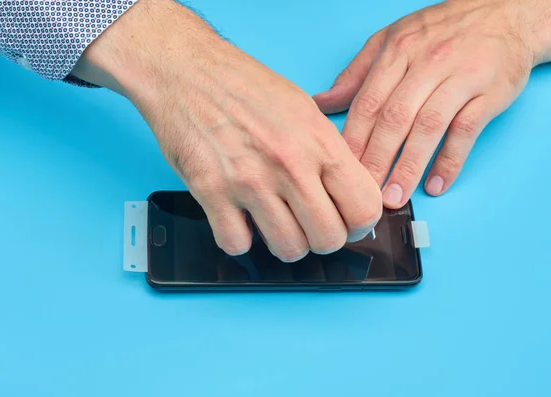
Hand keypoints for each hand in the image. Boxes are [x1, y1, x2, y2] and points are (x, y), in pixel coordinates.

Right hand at [72, 0, 381, 261]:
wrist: (186, 70)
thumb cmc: (244, 86)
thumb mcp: (304, 109)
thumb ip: (328, 154)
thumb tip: (347, 194)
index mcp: (319, 141)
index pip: (364, 208)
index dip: (358, 225)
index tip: (345, 223)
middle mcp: (289, 163)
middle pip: (328, 239)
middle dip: (320, 239)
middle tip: (307, 225)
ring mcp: (249, 180)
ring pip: (288, 249)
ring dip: (283, 243)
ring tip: (272, 222)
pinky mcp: (211, 192)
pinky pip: (237, 244)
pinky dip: (239, 239)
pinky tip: (238, 219)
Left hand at [314, 0, 550, 207]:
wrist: (506, 12)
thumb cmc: (443, 29)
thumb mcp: (393, 39)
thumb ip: (356, 74)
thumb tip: (321, 102)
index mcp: (397, 51)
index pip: (368, 102)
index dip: (353, 140)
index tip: (342, 170)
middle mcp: (427, 63)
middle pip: (394, 118)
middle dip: (376, 160)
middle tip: (365, 194)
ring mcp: (460, 78)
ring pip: (428, 127)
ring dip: (409, 166)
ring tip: (394, 197)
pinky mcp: (489, 93)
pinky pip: (466, 131)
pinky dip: (450, 160)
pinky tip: (435, 185)